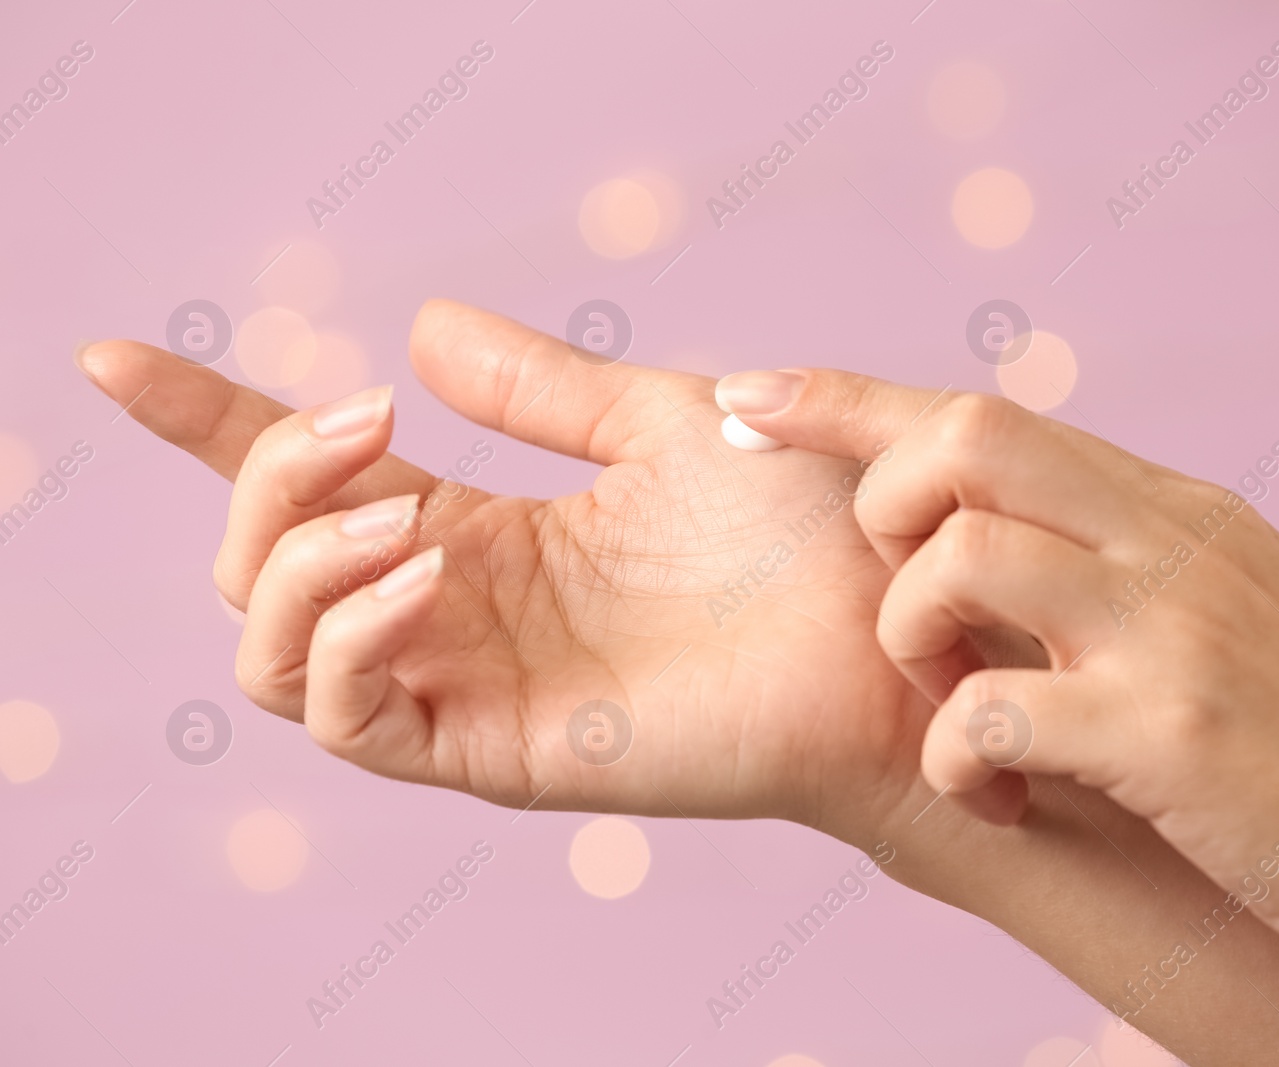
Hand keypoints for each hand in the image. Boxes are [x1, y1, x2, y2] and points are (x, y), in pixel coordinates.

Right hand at [75, 301, 929, 841]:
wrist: (885, 628)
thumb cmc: (798, 535)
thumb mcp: (656, 424)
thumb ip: (539, 388)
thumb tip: (420, 327)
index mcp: (483, 535)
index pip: (306, 486)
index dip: (207, 426)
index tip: (120, 363)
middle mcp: (455, 612)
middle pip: (259, 563)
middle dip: (264, 478)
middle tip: (365, 424)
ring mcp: (469, 686)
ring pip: (271, 648)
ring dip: (296, 559)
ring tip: (403, 506)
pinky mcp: (498, 752)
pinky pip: (352, 718)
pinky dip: (347, 638)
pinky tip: (430, 571)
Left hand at [717, 368, 1278, 1064]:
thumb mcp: (1229, 612)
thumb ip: (1121, 565)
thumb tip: (995, 548)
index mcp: (1170, 510)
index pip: (985, 414)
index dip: (846, 400)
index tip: (749, 396)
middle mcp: (1165, 543)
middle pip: (966, 441)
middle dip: (879, 503)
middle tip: (891, 595)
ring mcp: (1169, 631)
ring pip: (960, 561)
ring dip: (910, 638)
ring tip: (945, 710)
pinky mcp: (1170, 734)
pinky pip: (991, 712)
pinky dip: (954, 758)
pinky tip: (993, 801)